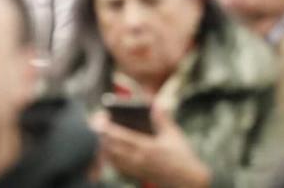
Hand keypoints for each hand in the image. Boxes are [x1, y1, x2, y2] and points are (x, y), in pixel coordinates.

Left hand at [90, 107, 213, 187]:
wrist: (187, 181)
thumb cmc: (182, 157)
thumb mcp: (174, 135)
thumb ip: (162, 119)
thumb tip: (155, 104)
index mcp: (148, 148)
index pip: (122, 137)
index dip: (109, 128)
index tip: (101, 119)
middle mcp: (140, 160)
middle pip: (113, 148)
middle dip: (102, 137)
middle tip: (96, 126)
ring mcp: (138, 170)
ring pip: (114, 159)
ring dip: (105, 148)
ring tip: (100, 137)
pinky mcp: (138, 176)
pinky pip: (119, 168)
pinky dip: (111, 159)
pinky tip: (110, 153)